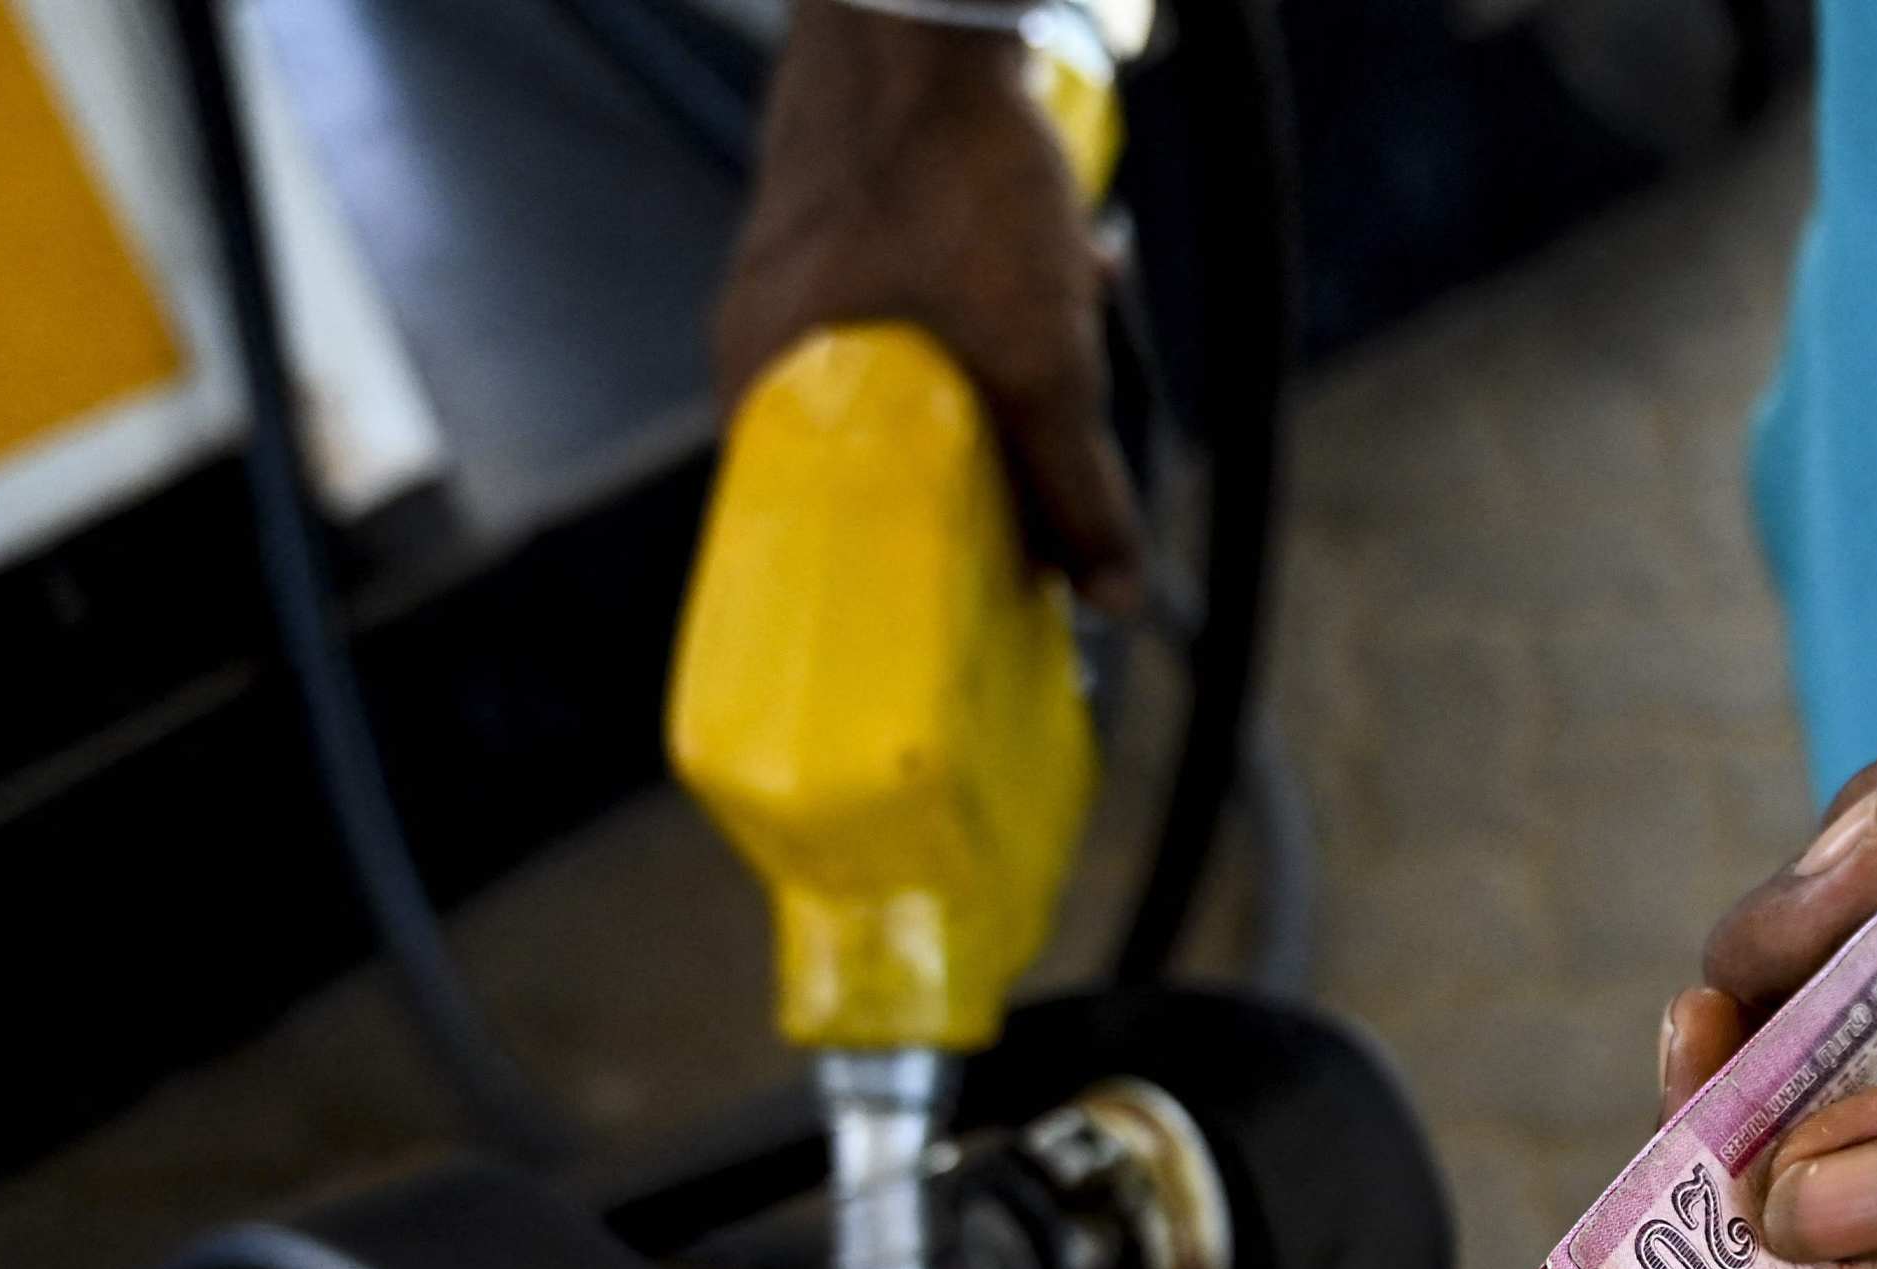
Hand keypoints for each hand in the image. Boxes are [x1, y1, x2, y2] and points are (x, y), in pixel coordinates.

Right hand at [714, 3, 1144, 611]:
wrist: (929, 10)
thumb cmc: (951, 175)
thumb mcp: (1037, 358)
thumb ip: (1074, 485)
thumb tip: (1110, 598)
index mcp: (766, 382)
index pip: (817, 529)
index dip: (906, 572)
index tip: (979, 601)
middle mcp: (768, 331)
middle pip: (886, 455)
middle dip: (995, 461)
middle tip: (1061, 475)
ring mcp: (808, 267)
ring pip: (924, 372)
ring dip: (1019, 371)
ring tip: (1082, 330)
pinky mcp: (858, 213)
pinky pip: (936, 298)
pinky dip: (1008, 301)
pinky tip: (1077, 266)